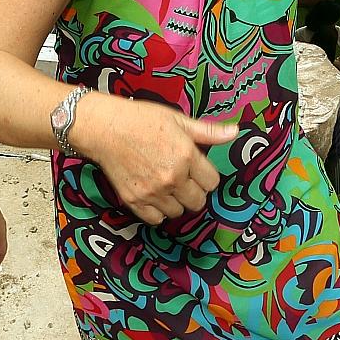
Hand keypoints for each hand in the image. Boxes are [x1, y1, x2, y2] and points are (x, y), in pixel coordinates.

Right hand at [73, 94, 236, 225]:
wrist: (105, 128)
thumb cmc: (141, 120)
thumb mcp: (178, 120)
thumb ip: (208, 131)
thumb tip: (234, 132)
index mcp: (186, 157)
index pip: (212, 182)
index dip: (206, 176)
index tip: (197, 169)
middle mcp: (172, 178)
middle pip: (198, 201)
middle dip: (194, 191)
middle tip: (183, 178)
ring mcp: (153, 192)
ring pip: (178, 212)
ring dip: (176, 202)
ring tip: (167, 185)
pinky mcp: (134, 201)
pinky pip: (156, 219)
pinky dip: (157, 211)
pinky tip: (155, 196)